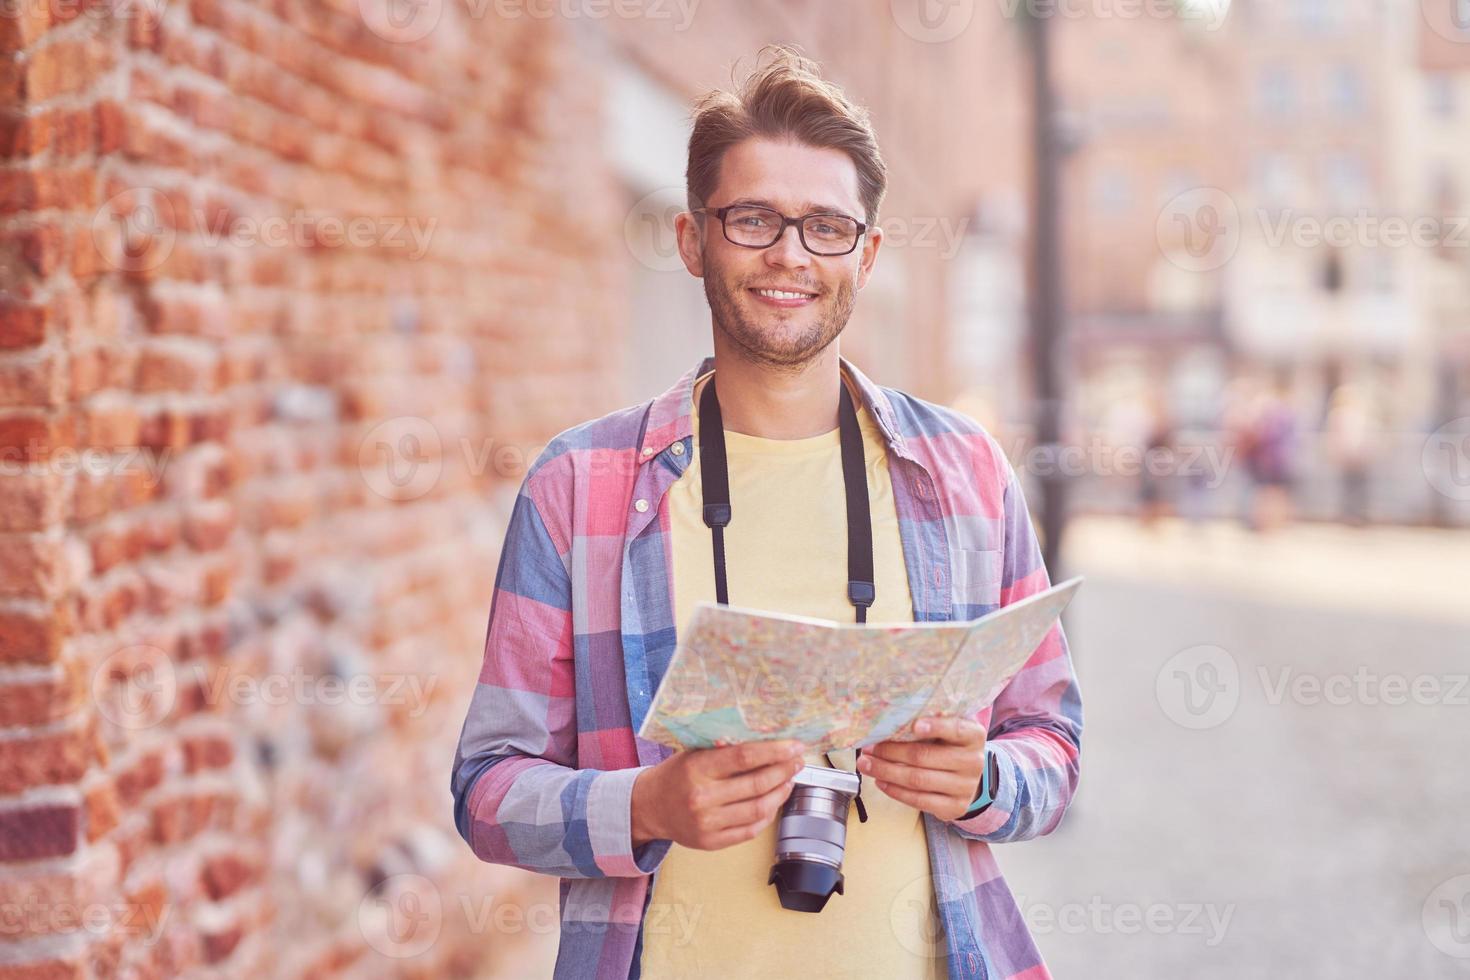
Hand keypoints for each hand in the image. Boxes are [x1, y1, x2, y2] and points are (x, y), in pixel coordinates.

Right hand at [631, 739, 804, 849]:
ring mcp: (707, 823)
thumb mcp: (694, 753)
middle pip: (757, 784)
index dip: (774, 751)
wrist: (649, 808)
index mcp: (697, 769)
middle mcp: (702, 798)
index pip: (744, 757)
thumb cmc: (675, 775)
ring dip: (781, 793)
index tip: (794, 746)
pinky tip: (773, 801)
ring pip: (759, 809)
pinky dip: (768, 814)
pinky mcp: (712, 842)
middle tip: (796, 761)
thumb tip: (768, 740)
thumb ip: (724, 749)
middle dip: (784, 771)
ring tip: (788, 779)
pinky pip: (751, 829)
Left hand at [858, 716, 987, 821]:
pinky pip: (919, 800)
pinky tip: (880, 781)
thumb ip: (926, 724)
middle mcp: (973, 761)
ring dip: (886, 772)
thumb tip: (888, 722)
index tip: (914, 725)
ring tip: (866, 764)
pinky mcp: (955, 807)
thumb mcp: (946, 730)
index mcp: (973, 735)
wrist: (966, 776)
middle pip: (924, 756)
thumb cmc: (948, 746)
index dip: (936, 727)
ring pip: (918, 780)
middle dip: (891, 752)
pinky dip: (895, 791)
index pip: (955, 729)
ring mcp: (965, 787)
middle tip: (868, 748)